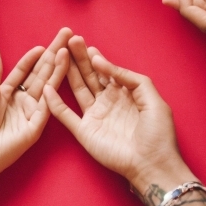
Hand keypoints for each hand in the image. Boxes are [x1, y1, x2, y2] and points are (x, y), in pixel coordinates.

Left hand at [0, 28, 71, 182]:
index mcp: (9, 94)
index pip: (25, 71)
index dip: (34, 57)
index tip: (44, 44)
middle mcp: (23, 102)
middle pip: (40, 74)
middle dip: (52, 54)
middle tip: (66, 36)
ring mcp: (31, 113)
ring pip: (47, 85)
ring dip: (57, 67)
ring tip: (66, 50)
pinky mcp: (36, 126)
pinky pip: (47, 104)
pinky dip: (53, 88)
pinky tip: (60, 72)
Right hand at [44, 36, 190, 193]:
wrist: (152, 165)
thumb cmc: (158, 134)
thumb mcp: (151, 98)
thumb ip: (131, 78)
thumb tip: (104, 64)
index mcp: (124, 94)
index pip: (105, 70)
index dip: (94, 56)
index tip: (83, 41)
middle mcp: (107, 102)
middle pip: (89, 75)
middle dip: (79, 58)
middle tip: (68, 40)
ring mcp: (94, 116)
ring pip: (77, 88)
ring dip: (68, 71)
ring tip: (58, 53)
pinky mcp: (85, 132)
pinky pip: (66, 115)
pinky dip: (55, 103)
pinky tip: (47, 88)